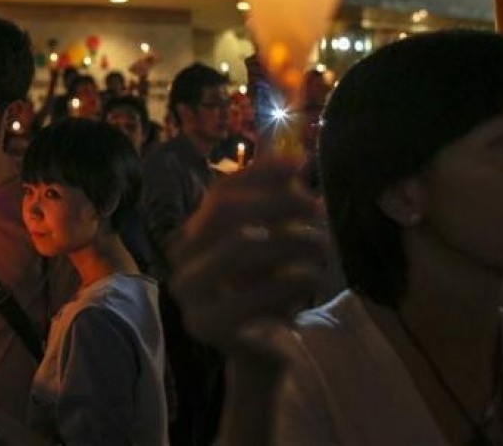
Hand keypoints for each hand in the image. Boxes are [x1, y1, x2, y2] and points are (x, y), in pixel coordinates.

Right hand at [170, 158, 327, 357]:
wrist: (264, 349)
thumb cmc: (269, 288)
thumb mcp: (275, 239)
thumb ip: (277, 197)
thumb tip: (293, 152)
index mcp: (192, 233)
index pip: (220, 190)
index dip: (260, 173)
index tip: (300, 164)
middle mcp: (180, 258)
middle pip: (224, 210)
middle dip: (277, 201)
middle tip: (318, 207)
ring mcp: (188, 293)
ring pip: (239, 244)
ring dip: (290, 237)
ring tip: (322, 244)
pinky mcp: (206, 326)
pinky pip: (252, 293)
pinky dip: (287, 280)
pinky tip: (309, 277)